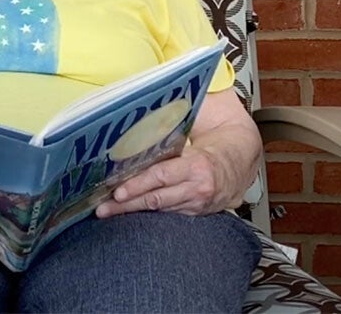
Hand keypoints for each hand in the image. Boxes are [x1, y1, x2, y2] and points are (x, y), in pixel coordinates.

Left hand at [94, 145, 239, 217]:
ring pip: (158, 210)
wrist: (237, 166)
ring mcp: (195, 204)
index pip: (162, 176)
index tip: (118, 190)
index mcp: (196, 166)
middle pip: (156, 198)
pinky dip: (147, 214)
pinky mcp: (193, 214)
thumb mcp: (196, 139)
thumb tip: (141, 125)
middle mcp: (196, 188)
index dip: (138, 184)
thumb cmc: (210, 148)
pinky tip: (128, 214)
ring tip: (108, 211)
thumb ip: (170, 137)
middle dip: (127, 204)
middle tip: (104, 207)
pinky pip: (166, 214)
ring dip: (132, 211)